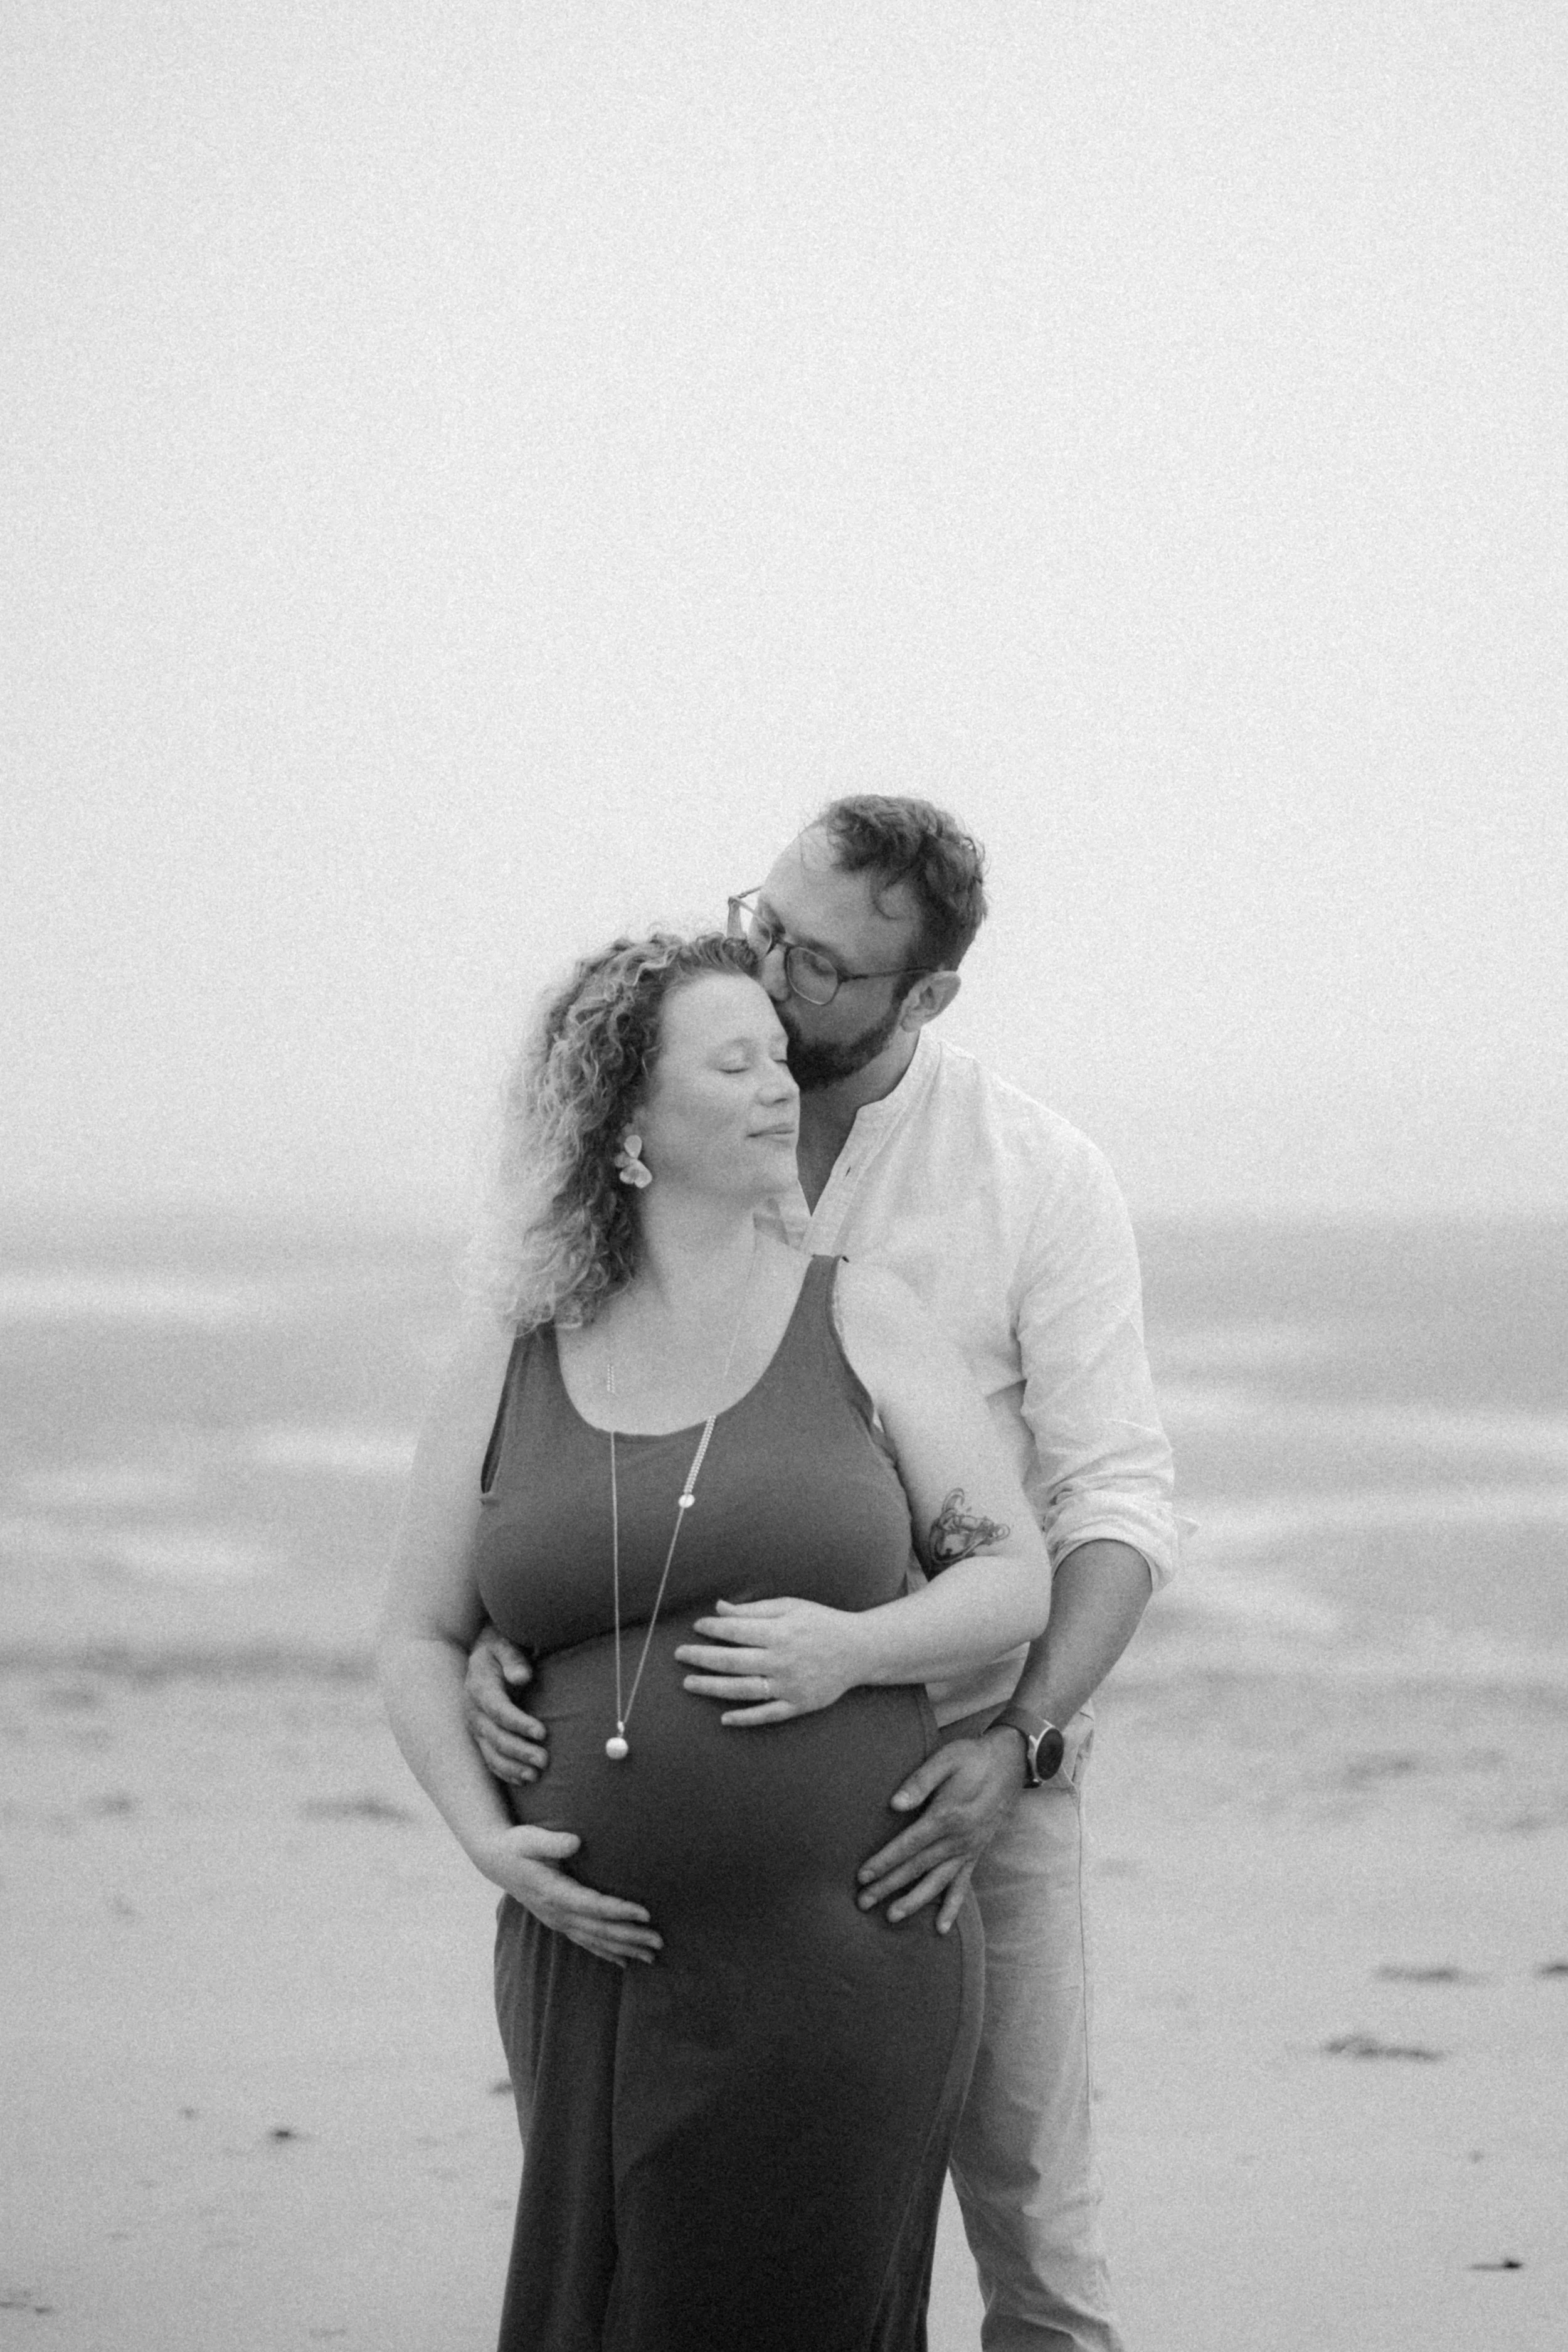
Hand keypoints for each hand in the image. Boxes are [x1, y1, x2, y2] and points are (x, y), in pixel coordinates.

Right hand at [464, 1625, 548, 1785]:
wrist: (483, 1655)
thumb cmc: (500, 1647)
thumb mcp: (504, 1644)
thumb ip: (513, 1658)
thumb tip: (522, 1677)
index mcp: (479, 1687)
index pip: (499, 1710)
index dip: (519, 1723)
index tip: (543, 1732)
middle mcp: (474, 1711)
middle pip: (495, 1737)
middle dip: (520, 1751)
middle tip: (545, 1760)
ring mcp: (476, 1727)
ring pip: (491, 1754)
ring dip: (513, 1767)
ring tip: (535, 1776)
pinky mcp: (481, 1737)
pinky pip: (490, 1760)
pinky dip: (505, 1772)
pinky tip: (523, 1780)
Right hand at [480, 1823, 661, 1967]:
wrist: (494, 1859)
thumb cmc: (516, 1845)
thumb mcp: (529, 1839)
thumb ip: (552, 1842)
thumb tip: (575, 1841)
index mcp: (554, 1893)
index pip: (594, 1906)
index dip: (620, 1911)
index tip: (646, 1913)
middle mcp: (557, 1913)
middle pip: (600, 1929)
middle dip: (631, 1936)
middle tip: (659, 1941)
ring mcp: (557, 1921)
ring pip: (595, 1940)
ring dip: (624, 1949)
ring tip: (651, 1956)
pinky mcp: (558, 1922)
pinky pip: (585, 1942)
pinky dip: (605, 1952)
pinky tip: (623, 1962)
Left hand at [675, 1598, 863, 1723]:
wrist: (860, 1649)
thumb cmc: (822, 1623)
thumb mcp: (791, 1607)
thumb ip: (754, 1610)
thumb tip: (720, 1608)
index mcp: (780, 1632)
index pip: (736, 1631)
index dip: (712, 1629)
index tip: (697, 1627)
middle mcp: (782, 1660)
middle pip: (732, 1661)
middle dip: (701, 1657)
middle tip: (679, 1654)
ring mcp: (789, 1686)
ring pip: (743, 1690)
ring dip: (712, 1687)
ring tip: (689, 1683)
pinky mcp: (798, 1705)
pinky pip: (767, 1715)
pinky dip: (745, 1718)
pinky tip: (724, 1717)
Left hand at [856, 1732, 1021, 1933]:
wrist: (1011, 1763)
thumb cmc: (973, 1757)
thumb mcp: (946, 1758)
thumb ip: (920, 1781)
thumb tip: (894, 1804)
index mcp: (947, 1816)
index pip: (908, 1845)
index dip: (884, 1861)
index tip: (862, 1876)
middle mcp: (958, 1839)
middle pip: (917, 1868)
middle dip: (888, 1886)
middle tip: (863, 1902)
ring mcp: (969, 1849)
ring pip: (937, 1882)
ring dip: (913, 1901)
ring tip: (891, 1916)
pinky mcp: (976, 1852)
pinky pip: (963, 1885)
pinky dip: (952, 1907)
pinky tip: (941, 1927)